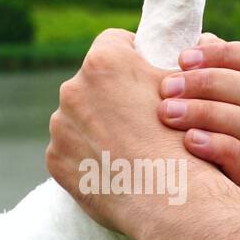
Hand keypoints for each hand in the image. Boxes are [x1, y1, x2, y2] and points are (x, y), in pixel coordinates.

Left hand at [46, 29, 239, 239]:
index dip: (133, 56)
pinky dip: (87, 157)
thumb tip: (165, 59)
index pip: (115, 42)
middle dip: (112, 96)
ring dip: (97, 127)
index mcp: (104, 61)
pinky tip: (113, 168)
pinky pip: (70, 151)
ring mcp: (60, 126)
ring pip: (79, 118)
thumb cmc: (183, 140)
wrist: (169, 197)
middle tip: (139, 120)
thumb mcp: (183, 90)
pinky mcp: (55, 159)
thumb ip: (164, 67)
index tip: (145, 75)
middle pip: (93, 83)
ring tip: (127, 149)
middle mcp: (73, 89)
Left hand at [158, 34, 239, 202]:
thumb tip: (179, 42)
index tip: (182, 57)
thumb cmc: (171, 151)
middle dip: (207, 83)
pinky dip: (219, 147)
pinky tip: (189, 143)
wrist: (177, 212)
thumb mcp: (176, 109)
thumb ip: (180, 77)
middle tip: (165, 89)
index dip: (226, 53)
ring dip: (207, 113)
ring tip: (167, 114)